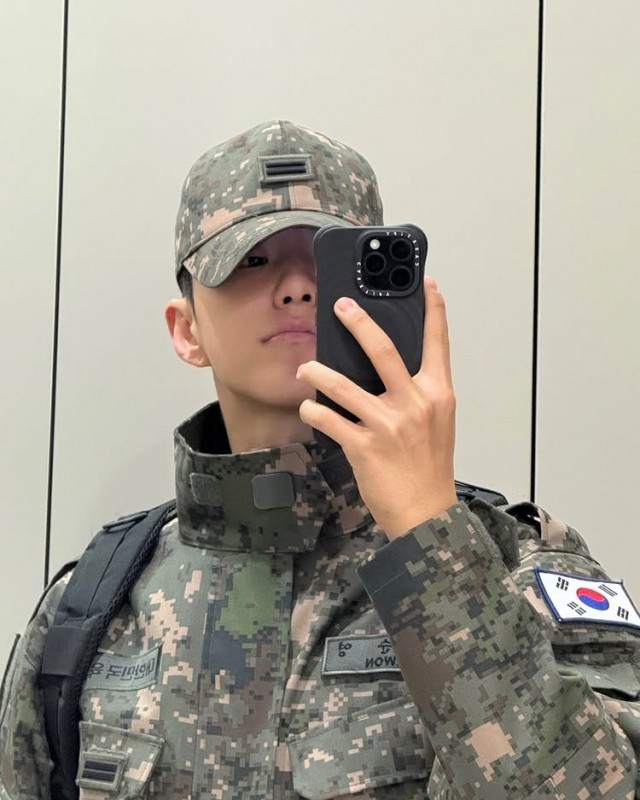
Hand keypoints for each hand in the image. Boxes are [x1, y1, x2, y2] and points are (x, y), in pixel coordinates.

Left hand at [296, 276, 456, 539]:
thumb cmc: (430, 468)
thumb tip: (391, 368)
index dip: (433, 311)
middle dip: (358, 322)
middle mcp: (415, 403)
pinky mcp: (364, 445)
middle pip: (383, 350)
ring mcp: (388, 424)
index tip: (426, 284)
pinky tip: (309, 409)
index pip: (438, 343)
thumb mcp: (437, 423)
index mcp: (437, 394)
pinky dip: (313, 411)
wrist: (426, 513)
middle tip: (341, 305)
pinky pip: (328, 418)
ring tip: (305, 366)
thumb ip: (419, 393)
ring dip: (317, 371)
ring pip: (342, 384)